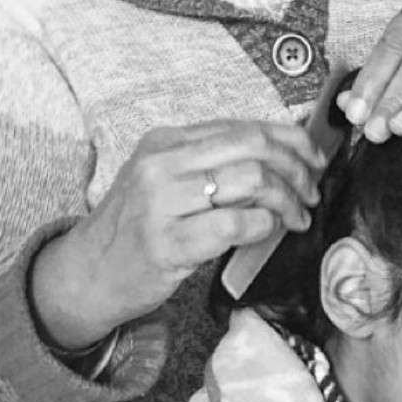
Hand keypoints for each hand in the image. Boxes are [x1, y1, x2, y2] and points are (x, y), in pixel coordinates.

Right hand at [29, 118, 325, 349]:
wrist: (87, 275)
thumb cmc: (137, 231)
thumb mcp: (167, 182)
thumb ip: (214, 166)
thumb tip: (283, 156)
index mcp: (165, 142)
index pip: (244, 127)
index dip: (290, 140)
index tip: (314, 159)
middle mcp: (162, 163)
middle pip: (253, 147)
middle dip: (296, 169)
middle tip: (310, 192)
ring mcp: (161, 202)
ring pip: (251, 180)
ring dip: (287, 201)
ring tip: (296, 218)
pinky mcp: (167, 242)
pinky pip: (235, 224)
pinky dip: (264, 226)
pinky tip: (268, 232)